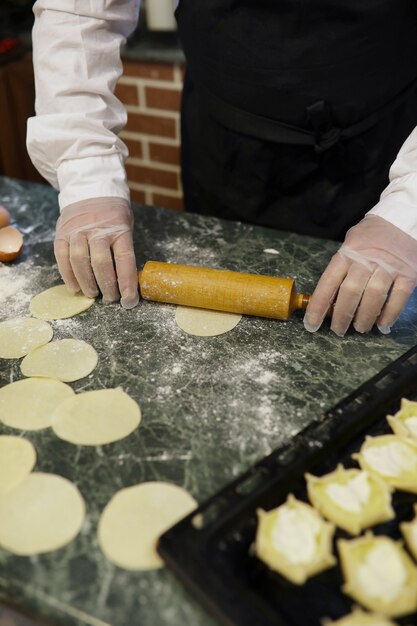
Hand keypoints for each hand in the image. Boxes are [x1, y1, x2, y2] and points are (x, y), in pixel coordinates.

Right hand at [54, 197, 138, 308]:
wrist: (91, 188)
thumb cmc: (113, 214)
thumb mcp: (126, 226)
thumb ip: (123, 250)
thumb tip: (127, 282)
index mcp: (119, 229)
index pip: (124, 260)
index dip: (127, 283)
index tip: (129, 301)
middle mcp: (97, 230)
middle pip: (100, 263)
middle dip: (106, 286)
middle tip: (110, 298)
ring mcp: (78, 231)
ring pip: (80, 261)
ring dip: (86, 283)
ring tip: (92, 294)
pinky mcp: (62, 233)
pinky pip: (62, 257)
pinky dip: (68, 275)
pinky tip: (75, 287)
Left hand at [303, 215, 416, 335]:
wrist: (402, 219)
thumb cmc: (371, 236)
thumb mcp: (350, 244)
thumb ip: (341, 268)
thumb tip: (327, 298)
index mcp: (347, 253)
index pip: (328, 283)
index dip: (318, 306)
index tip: (311, 324)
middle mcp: (367, 259)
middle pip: (350, 292)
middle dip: (341, 316)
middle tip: (338, 330)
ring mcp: (389, 266)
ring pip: (373, 297)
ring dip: (364, 318)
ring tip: (359, 328)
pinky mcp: (409, 273)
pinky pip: (398, 298)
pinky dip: (389, 315)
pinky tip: (382, 325)